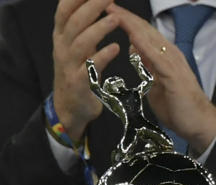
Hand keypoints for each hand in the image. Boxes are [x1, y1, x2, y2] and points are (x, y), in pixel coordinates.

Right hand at [52, 0, 120, 140]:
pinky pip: (90, 67)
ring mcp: (69, 65)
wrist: (72, 107)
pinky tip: (116, 48)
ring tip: (116, 18)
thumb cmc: (78, 72)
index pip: (65, 10)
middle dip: (91, 7)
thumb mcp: (78, 47)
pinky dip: (102, 56)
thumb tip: (94, 3)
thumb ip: (84, 27)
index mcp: (62, 36)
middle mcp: (62, 47)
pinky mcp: (79, 83)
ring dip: (98, 29)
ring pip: (80, 42)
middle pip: (74, 22)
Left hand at [104, 4, 215, 151]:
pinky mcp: (174, 75)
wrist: (200, 125)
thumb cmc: (180, 108)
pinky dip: (143, 43)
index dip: (127, 22)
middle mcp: (171, 55)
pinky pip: (155, 56)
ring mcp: (174, 63)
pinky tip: (131, 34)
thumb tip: (136, 51)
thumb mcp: (156, 84)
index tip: (110, 12)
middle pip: (145, 30)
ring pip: (149, 38)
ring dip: (130, 24)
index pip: (144, 34)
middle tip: (107, 3)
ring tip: (113, 12)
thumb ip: (147, 66)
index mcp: (166, 58)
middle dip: (125, 16)